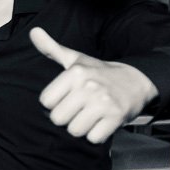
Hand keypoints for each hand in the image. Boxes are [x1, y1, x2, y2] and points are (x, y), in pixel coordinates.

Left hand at [31, 27, 156, 143]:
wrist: (136, 80)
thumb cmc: (98, 72)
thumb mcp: (74, 59)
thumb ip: (51, 48)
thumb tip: (33, 31)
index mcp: (75, 72)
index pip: (46, 102)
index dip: (55, 103)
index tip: (67, 97)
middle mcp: (89, 86)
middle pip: (58, 119)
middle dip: (67, 118)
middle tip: (79, 108)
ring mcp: (104, 102)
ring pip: (75, 130)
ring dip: (82, 127)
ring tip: (90, 115)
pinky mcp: (117, 117)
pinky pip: (94, 138)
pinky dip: (97, 135)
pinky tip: (102, 122)